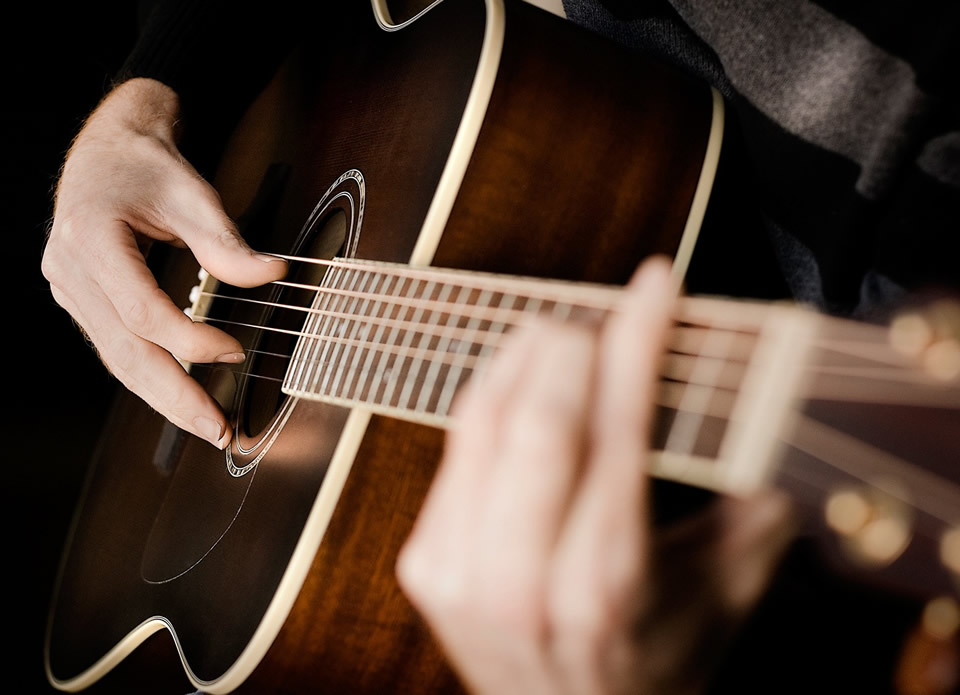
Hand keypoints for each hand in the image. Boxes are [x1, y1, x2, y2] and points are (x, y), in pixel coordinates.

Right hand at [42, 78, 286, 447]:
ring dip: (163, 396)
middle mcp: (68, 269)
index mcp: (90, 237)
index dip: (191, 339)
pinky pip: (115, 347)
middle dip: (174, 396)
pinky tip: (180, 395)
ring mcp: (68, 288)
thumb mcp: (192, 194)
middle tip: (217, 429)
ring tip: (205, 425)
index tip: (235, 353)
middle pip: (124, 351)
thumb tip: (272, 274)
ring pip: (116, 359)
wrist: (108, 149)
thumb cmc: (147, 165)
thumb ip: (226, 242)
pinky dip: (150, 375)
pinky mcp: (80, 299)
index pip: (142, 311)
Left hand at [397, 258, 793, 694]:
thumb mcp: (719, 602)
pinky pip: (455, 443)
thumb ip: (754, 514)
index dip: (636, 342)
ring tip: (569, 331)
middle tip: (612, 312)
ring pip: (483, 418)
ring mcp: (457, 570)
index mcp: (603, 589)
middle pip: (537, 417)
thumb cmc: (649, 669)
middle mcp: (518, 581)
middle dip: (577, 343)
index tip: (655, 286)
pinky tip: (524, 373)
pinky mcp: (423, 560)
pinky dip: (492, 391)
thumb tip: (773, 421)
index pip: (616, 431)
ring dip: (528, 356)